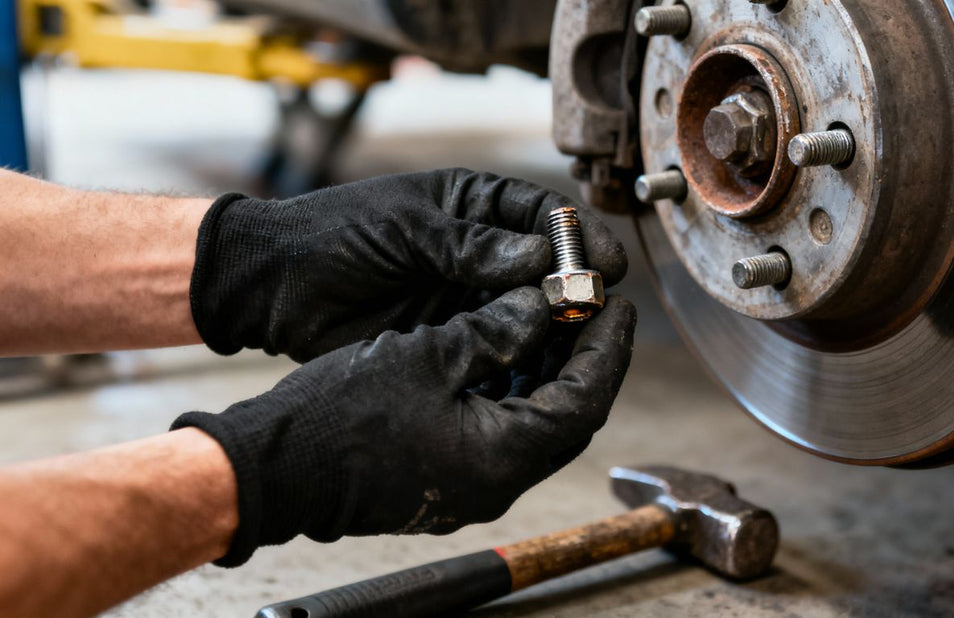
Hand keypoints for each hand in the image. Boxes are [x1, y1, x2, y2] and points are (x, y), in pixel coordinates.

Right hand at [172, 288, 636, 565]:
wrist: (272, 470)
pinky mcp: (449, 476)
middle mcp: (497, 481)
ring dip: (549, 369)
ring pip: (535, 420)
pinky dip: (513, 386)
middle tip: (591, 305)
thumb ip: (495, 330)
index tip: (617, 303)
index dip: (607, 347)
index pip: (584, 400)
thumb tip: (542, 305)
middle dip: (583, 356)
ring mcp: (472, 484)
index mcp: (502, 457)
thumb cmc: (338, 416)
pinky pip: (502, 428)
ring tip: (553, 314)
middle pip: (566, 413)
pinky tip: (509, 344)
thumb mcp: (425, 356)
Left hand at [190, 169, 627, 361]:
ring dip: (554, 326)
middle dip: (574, 287)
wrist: (273, 286)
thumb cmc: (333, 234)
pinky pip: (498, 343)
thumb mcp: (404, 229)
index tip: (606, 263)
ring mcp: (466, 293)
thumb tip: (539, 257)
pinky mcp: (451, 334)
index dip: (578, 236)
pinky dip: (521, 355)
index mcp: (471, 204)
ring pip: (528, 310)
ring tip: (579, 346)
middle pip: (545, 267)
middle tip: (600, 311)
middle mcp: (479, 249)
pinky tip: (540, 370)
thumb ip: (468, 244)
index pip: (542, 214)